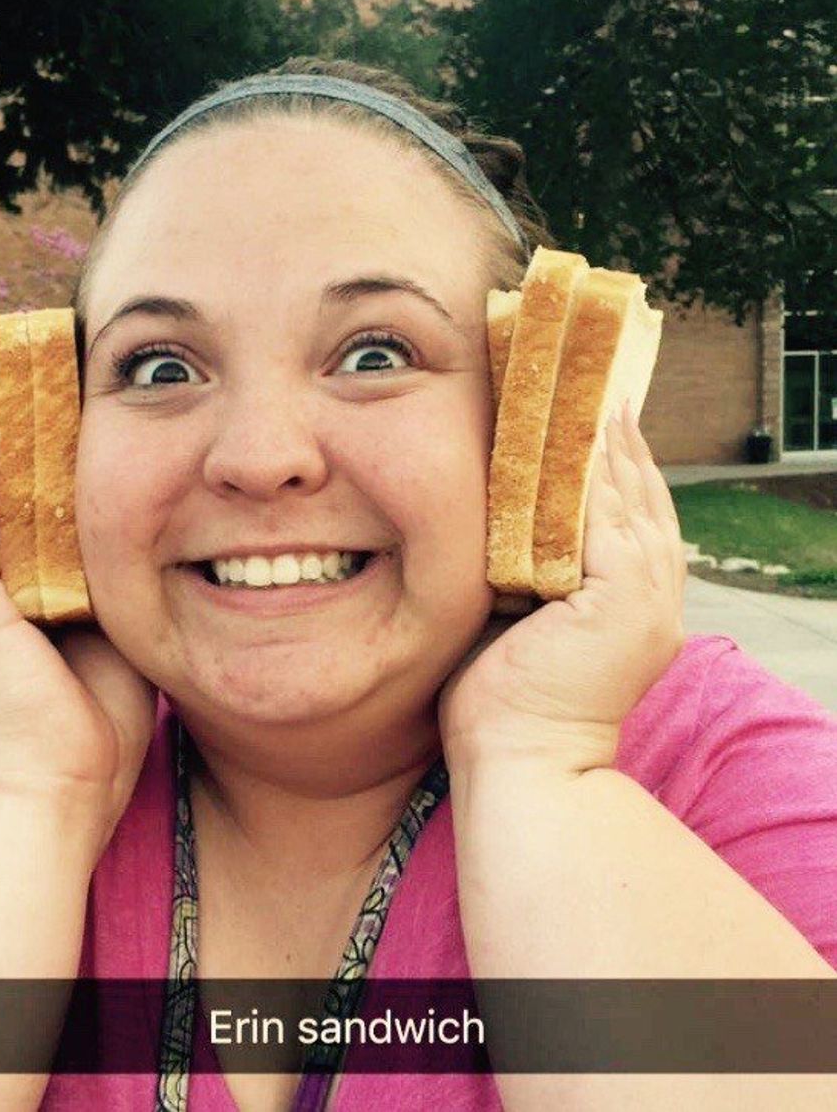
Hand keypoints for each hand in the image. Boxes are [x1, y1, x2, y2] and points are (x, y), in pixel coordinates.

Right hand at [0, 436, 156, 860]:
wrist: (65, 788)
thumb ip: (127, 603)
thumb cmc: (101, 730)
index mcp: (40, 614)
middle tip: (59, 414)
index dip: (65, 495)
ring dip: (9, 469)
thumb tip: (164, 560)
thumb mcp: (124, 648)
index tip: (91, 448)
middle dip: (36, 471)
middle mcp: (5, 604)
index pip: (47, 538)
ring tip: (29, 415)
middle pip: (17, 520)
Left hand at [439, 402, 685, 774]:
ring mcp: (646, 599)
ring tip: (591, 395)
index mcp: (631, 609)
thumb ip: (527, 576)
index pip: (630, 522)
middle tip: (599, 390)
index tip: (592, 424)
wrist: (519, 766)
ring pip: (630, 500)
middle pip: (642, 501)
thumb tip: (502, 528)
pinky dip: (597, 472)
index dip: (615, 472)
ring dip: (608, 445)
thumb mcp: (519, 626)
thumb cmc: (505, 708)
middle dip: (619, 445)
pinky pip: (611, 516)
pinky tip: (582, 433)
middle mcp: (654, 600)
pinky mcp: (624, 598)